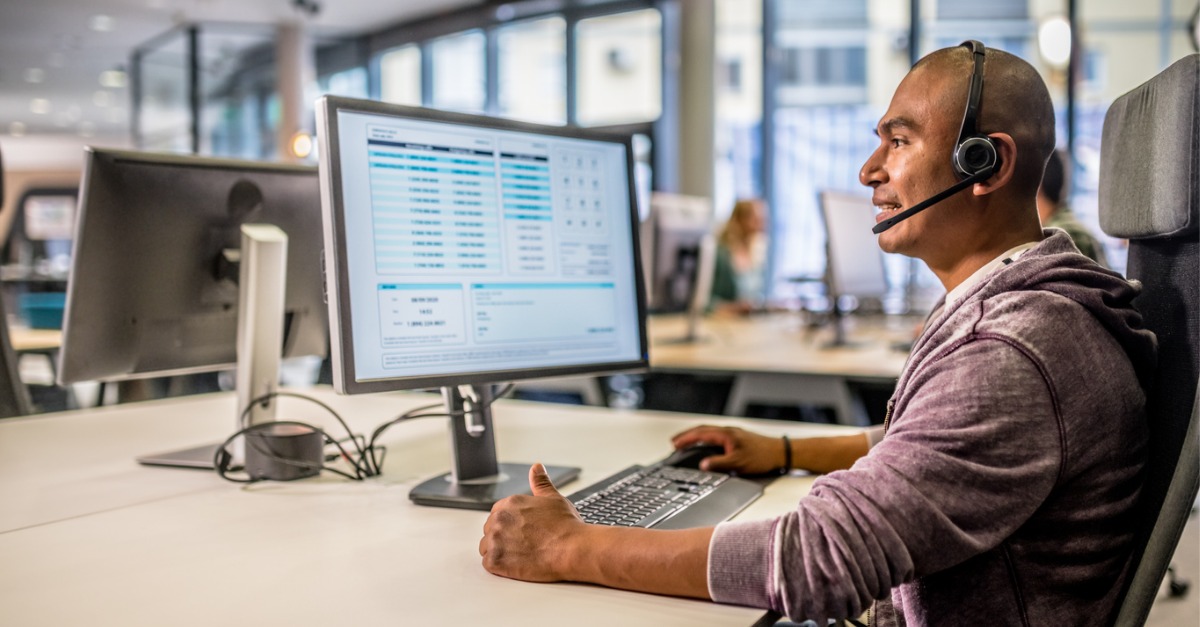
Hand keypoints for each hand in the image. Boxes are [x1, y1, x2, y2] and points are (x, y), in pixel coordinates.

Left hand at [480, 463, 587, 581]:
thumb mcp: (553, 498)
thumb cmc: (566, 526)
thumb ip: (540, 483)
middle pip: (490, 530)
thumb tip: (537, 467)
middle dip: (504, 538)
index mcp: (510, 503)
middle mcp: (498, 518)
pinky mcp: (495, 560)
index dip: (511, 525)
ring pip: (487, 547)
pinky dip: (501, 567)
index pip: (497, 514)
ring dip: (501, 552)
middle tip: (525, 545)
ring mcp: (495, 540)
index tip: (523, 532)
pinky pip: (489, 564)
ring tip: (522, 555)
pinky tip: (517, 564)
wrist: (572, 549)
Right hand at [670, 425, 785, 474]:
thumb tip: (702, 465)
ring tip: (685, 443)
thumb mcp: (738, 463)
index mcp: (725, 434)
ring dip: (696, 436)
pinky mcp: (737, 438)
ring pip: (709, 431)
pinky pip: (715, 435)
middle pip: (702, 430)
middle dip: (687, 435)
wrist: (780, 452)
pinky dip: (705, 438)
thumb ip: (718, 463)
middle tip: (674, 442)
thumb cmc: (762, 456)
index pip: (701, 434)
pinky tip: (705, 445)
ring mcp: (732, 433)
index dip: (686, 438)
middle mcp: (728, 431)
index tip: (674, 443)